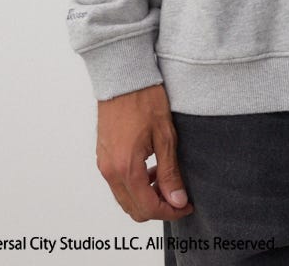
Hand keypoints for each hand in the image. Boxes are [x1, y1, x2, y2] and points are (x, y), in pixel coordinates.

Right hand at [96, 83, 194, 222]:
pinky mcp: (102, 157)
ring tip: (166, 180)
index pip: (148, 207)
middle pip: (134, 209)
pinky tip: (151, 170)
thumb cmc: (144, 99)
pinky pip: (118, 184)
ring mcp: (104, 164)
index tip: (186, 205)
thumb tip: (177, 200)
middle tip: (178, 197)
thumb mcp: (165, 136)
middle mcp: (110, 171)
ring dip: (146, 197)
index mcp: (126, 167)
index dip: (170, 212)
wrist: (124, 77)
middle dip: (158, 208)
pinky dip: (135, 186)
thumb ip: (169, 172)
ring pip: (125, 198)